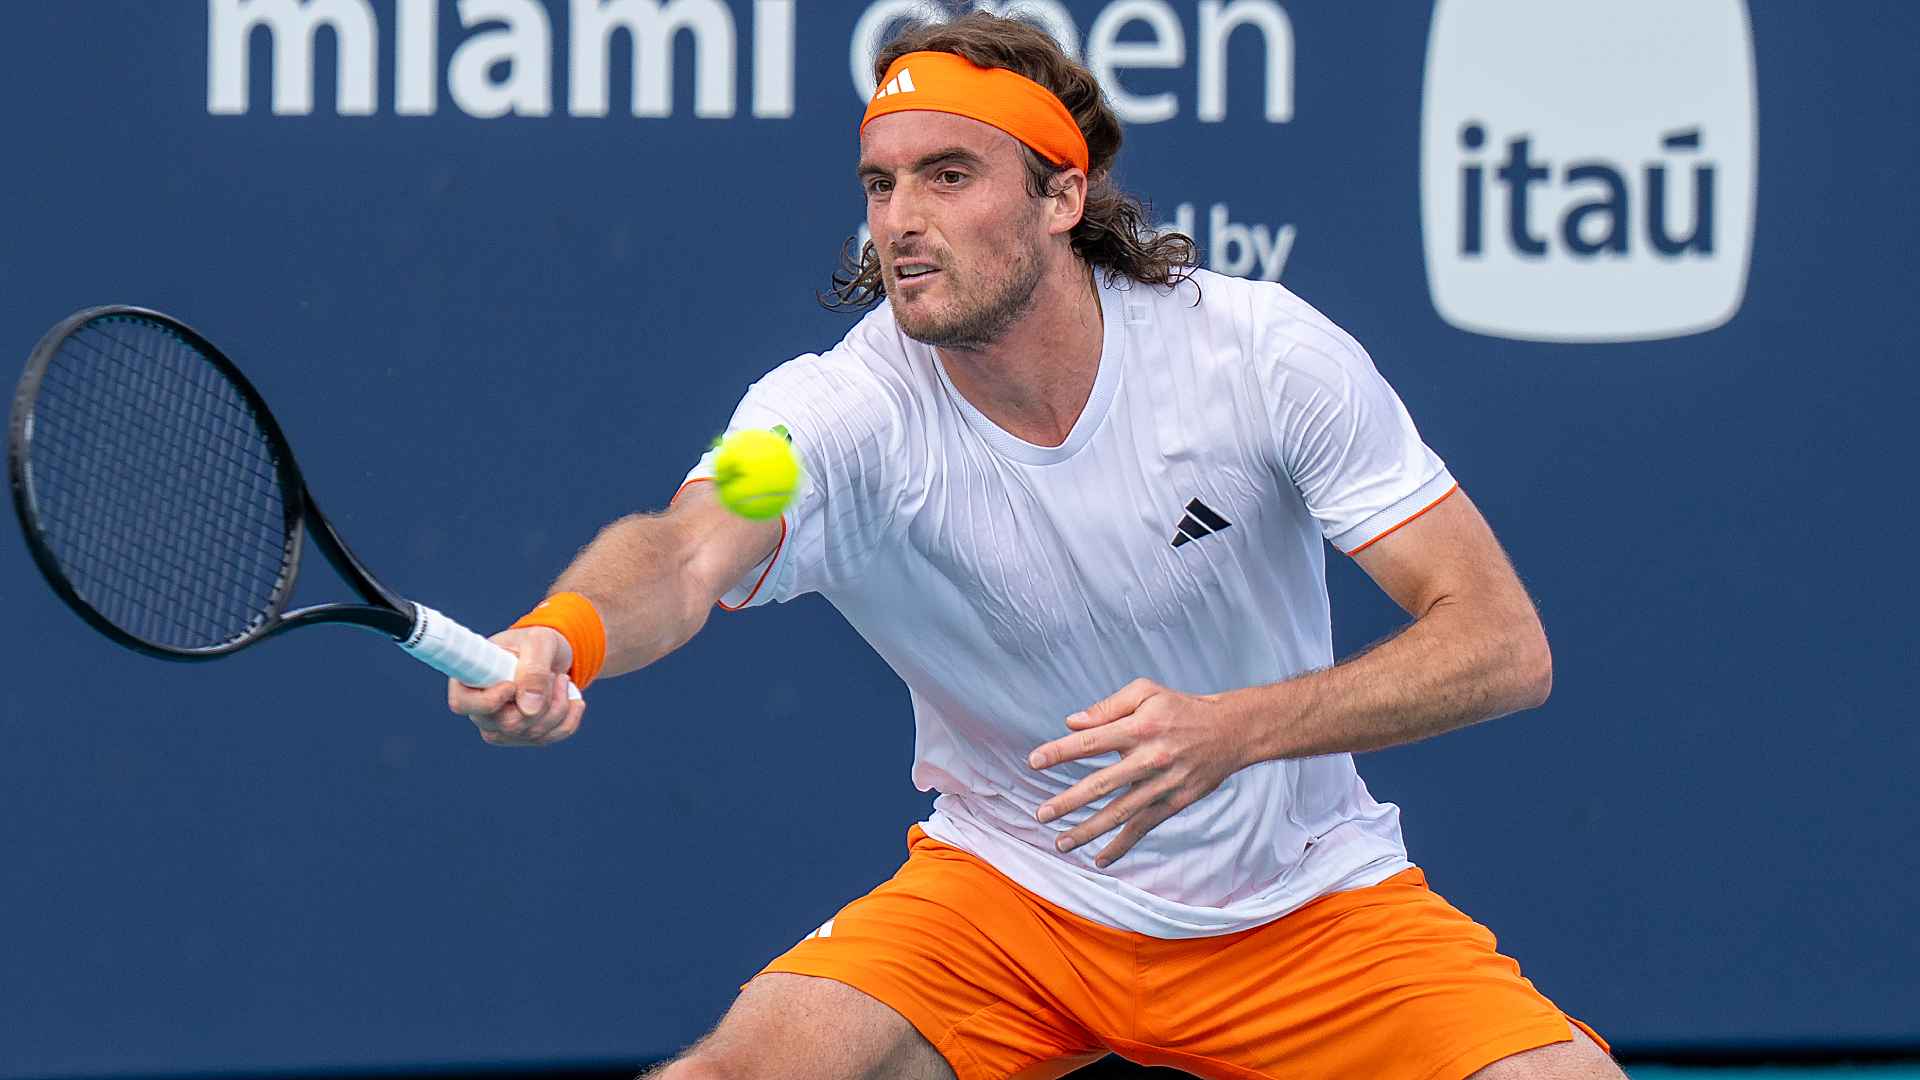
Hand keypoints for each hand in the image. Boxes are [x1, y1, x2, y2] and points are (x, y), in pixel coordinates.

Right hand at [447, 626, 584, 746]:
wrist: (552, 655)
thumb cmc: (536, 642)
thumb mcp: (539, 643)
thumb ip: (533, 671)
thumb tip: (529, 709)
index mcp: (470, 679)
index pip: (462, 704)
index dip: (488, 701)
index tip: (511, 685)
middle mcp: (480, 709)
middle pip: (507, 724)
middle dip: (542, 701)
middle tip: (554, 675)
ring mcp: (501, 727)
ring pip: (532, 733)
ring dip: (558, 706)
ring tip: (562, 680)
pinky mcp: (523, 736)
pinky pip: (550, 738)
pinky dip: (569, 718)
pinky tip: (574, 700)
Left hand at [1027, 678, 1249, 867]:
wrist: (1230, 731)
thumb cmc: (1180, 707)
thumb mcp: (1146, 692)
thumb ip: (1107, 707)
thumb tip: (1071, 723)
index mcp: (1138, 727)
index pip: (1090, 742)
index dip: (1059, 752)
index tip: (1033, 762)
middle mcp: (1149, 758)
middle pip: (1101, 784)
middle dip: (1068, 801)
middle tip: (1041, 814)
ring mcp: (1162, 784)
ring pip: (1120, 812)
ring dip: (1088, 830)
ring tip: (1061, 842)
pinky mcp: (1174, 802)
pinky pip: (1144, 827)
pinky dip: (1122, 845)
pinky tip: (1100, 859)